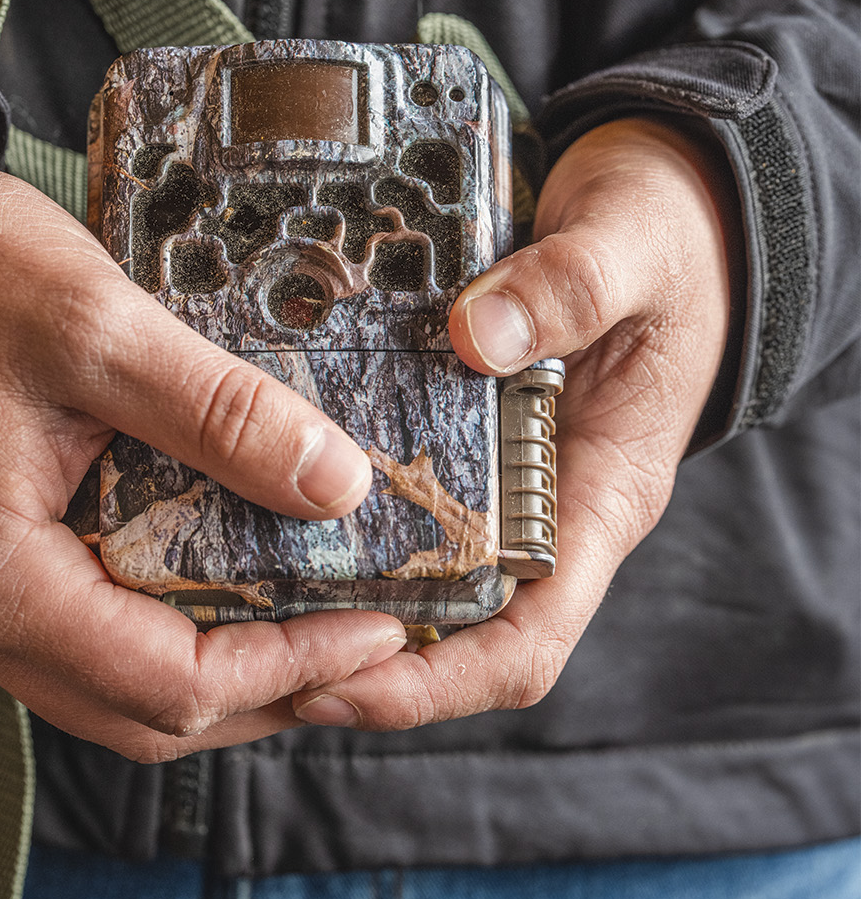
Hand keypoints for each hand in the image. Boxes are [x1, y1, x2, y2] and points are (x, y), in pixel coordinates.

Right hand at [0, 134, 404, 761]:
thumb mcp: (96, 324)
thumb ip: (222, 413)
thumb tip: (339, 487)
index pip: (164, 682)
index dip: (285, 666)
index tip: (377, 632)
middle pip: (137, 714)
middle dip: (261, 691)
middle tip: (359, 642)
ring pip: (103, 685)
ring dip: (211, 669)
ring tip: (307, 619)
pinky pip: (70, 636)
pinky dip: (154, 628)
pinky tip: (216, 580)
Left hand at [293, 116, 738, 729]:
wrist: (665, 212)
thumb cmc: (665, 239)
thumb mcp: (629, 248)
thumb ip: (567, 288)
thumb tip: (474, 337)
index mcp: (604, 498)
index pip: (529, 639)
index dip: (439, 683)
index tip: (339, 685)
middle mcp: (550, 513)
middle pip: (458, 634)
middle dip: (363, 662)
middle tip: (251, 658)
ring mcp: (504, 484)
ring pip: (420, 580)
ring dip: (339, 602)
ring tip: (233, 602)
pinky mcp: (466, 445)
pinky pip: (400, 507)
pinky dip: (341, 523)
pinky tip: (260, 505)